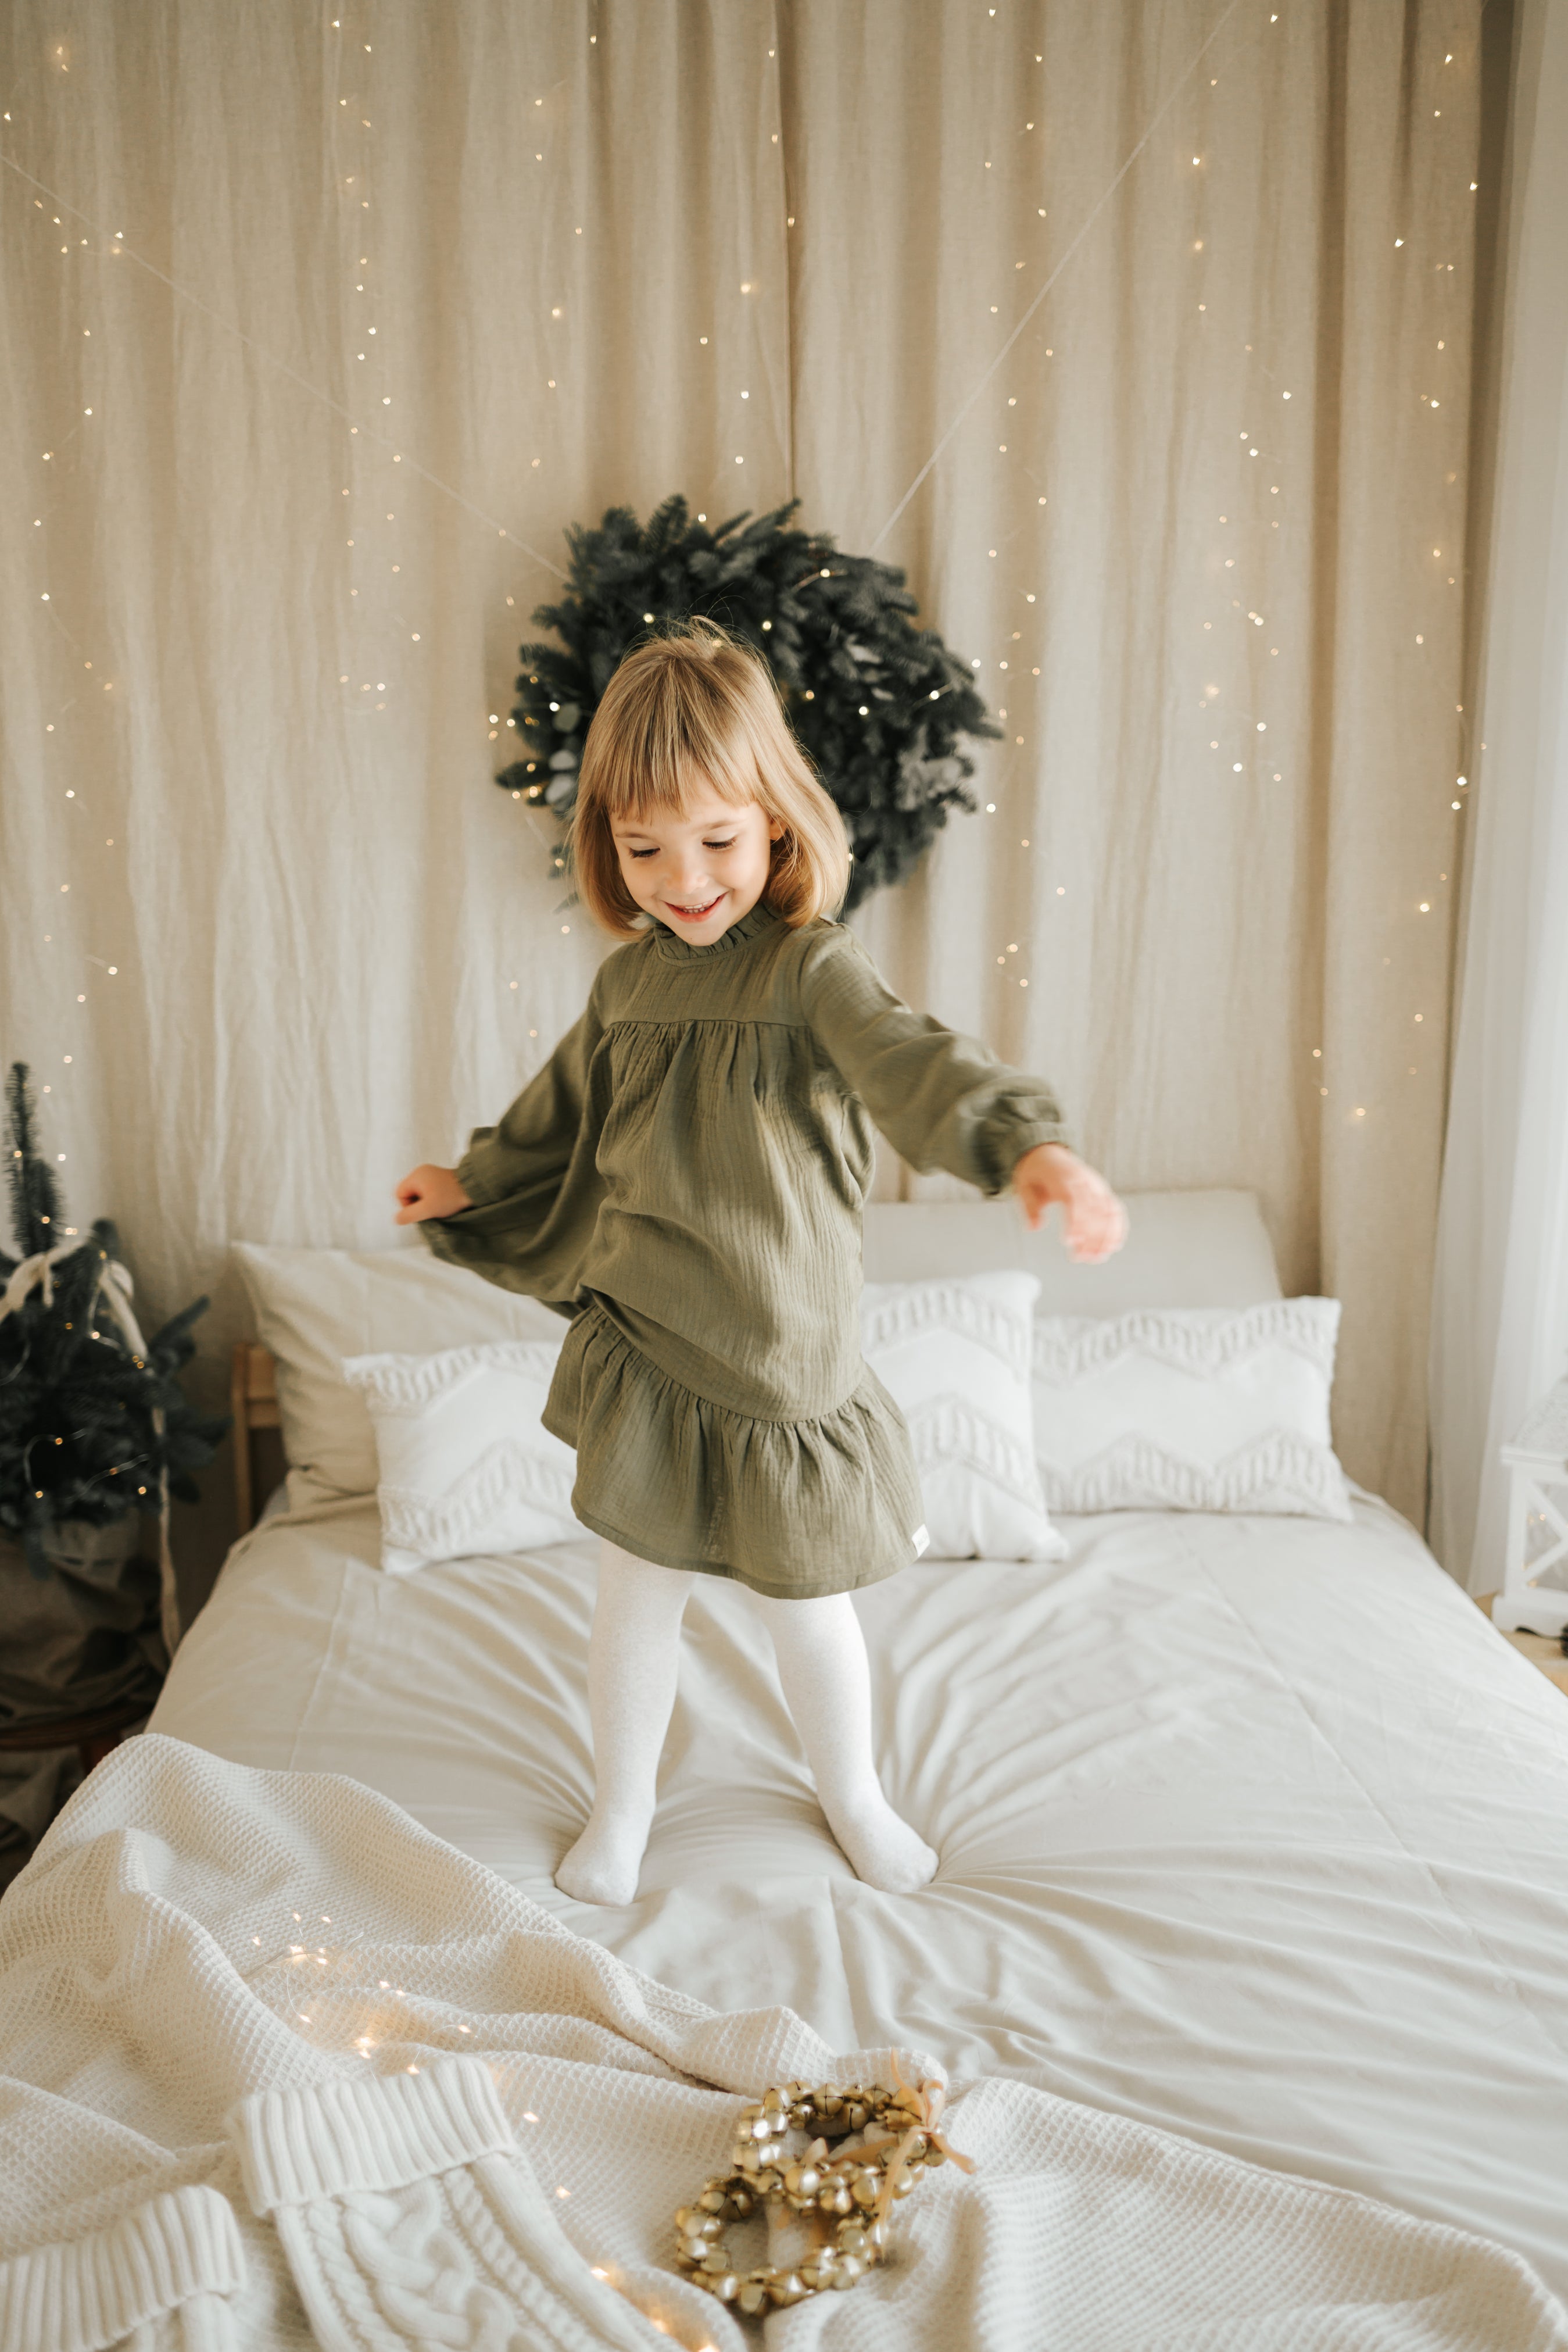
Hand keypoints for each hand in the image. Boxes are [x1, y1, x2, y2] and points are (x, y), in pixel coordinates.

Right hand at [393, 1163, 472, 1224]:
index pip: (399, 1194)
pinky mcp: (439, 1178)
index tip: (422, 1210)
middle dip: (418, 1205)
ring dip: (426, 1203)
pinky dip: (433, 1199)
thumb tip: (397, 1219)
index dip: (407, 1206)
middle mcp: (421, 1171)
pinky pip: (429, 1191)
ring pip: (419, 1194)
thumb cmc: (451, 1197)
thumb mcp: (427, 1209)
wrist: (474, 1188)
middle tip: (431, 1209)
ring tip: (439, 1205)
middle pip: (409, 1194)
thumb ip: (409, 1214)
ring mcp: (431, 1174)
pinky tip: (443, 1201)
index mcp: (416, 1176)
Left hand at [1011, 1142, 1126, 1263]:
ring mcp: (1096, 1185)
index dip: (1075, 1222)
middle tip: (1079, 1258)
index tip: (1070, 1242)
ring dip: (1105, 1237)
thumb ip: (1029, 1207)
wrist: (1048, 1152)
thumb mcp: (1023, 1186)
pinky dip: (1117, 1228)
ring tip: (1096, 1258)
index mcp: (1064, 1177)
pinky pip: (1115, 1209)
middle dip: (1089, 1237)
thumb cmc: (1036, 1172)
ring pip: (1108, 1212)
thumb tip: (1034, 1228)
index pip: (1074, 1200)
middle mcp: (1085, 1180)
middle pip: (1094, 1210)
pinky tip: (1114, 1245)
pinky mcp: (1102, 1191)